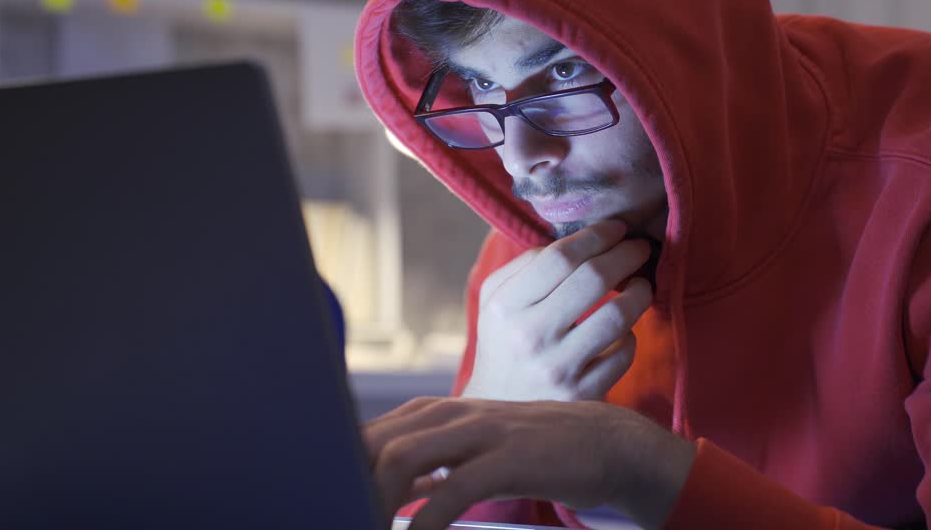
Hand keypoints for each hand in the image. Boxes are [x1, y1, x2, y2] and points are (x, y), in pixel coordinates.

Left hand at [365, 396, 695, 529]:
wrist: (604, 442)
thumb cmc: (530, 451)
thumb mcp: (469, 450)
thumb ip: (425, 462)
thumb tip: (377, 486)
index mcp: (432, 412)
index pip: (363, 435)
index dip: (338, 469)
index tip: (326, 502)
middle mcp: (447, 414)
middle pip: (370, 444)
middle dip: (346, 485)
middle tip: (337, 515)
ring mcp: (478, 432)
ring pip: (401, 459)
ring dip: (374, 501)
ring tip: (365, 526)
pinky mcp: (507, 458)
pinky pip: (452, 490)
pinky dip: (424, 521)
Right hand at [462, 220, 653, 400]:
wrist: (497, 409)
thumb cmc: (503, 341)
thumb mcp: (495, 299)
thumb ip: (526, 264)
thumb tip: (578, 240)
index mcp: (504, 305)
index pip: (559, 256)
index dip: (596, 236)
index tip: (616, 228)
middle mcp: (529, 336)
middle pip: (593, 278)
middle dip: (626, 254)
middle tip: (639, 248)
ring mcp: (558, 368)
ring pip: (617, 315)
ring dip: (639, 292)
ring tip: (642, 284)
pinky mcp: (582, 396)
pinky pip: (624, 354)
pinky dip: (630, 336)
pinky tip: (623, 331)